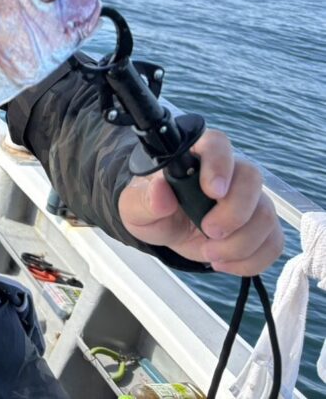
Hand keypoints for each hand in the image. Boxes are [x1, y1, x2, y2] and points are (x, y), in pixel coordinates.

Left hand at [118, 129, 283, 275]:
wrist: (166, 227)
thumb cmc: (152, 207)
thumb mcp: (135, 206)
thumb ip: (143, 198)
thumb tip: (159, 191)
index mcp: (196, 155)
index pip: (217, 144)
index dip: (219, 164)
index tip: (212, 191)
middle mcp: (230, 171)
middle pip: (251, 178)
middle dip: (234, 212)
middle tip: (209, 231)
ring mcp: (250, 198)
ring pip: (265, 214)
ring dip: (240, 243)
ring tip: (209, 252)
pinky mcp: (260, 225)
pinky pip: (272, 242)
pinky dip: (250, 260)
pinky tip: (223, 262)